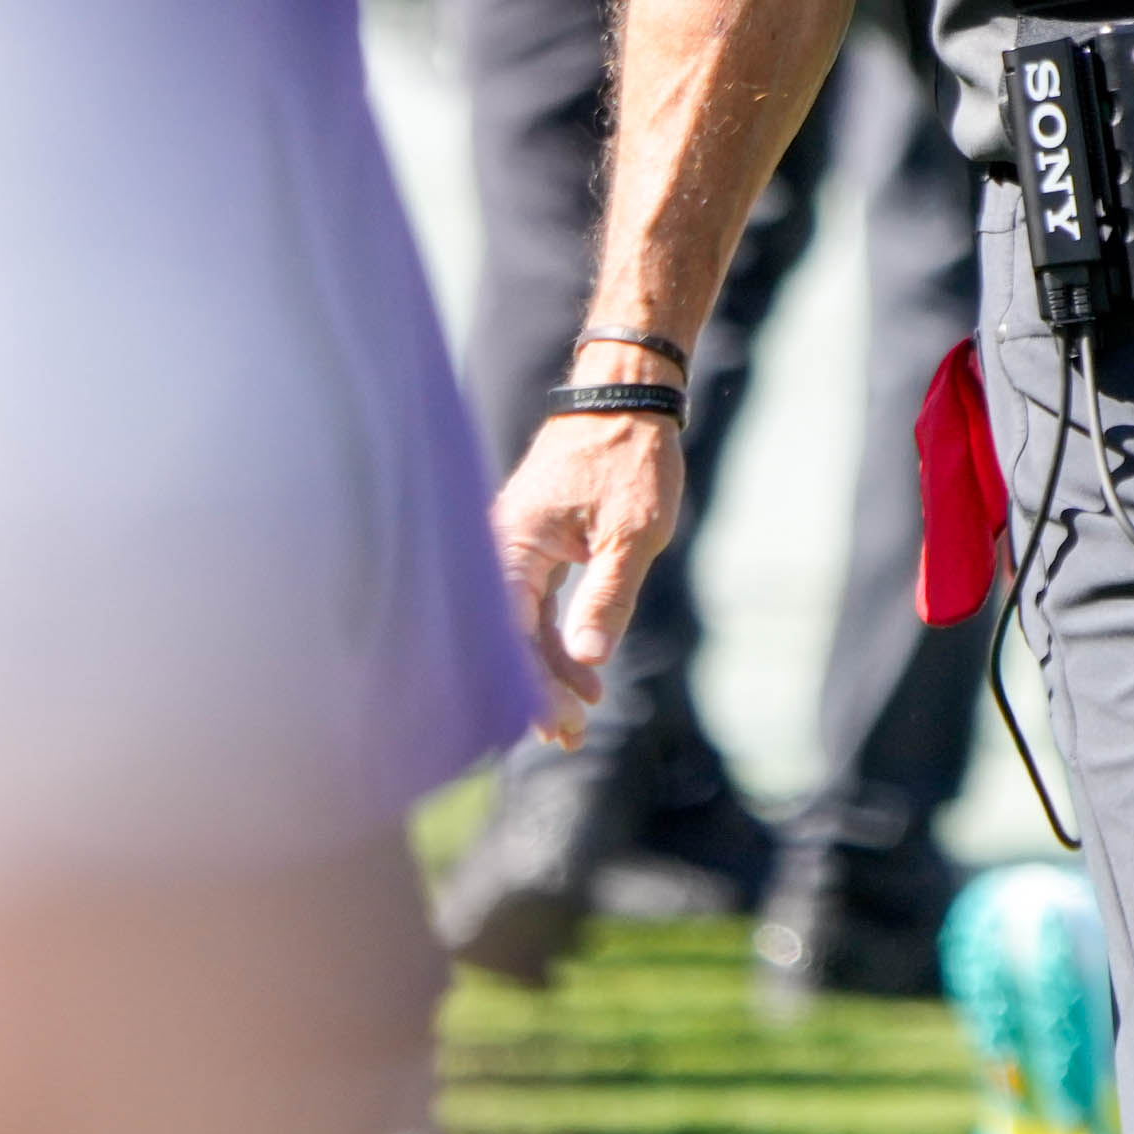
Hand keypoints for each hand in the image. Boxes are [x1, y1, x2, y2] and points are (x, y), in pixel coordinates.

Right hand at [486, 390, 683, 745]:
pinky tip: (584, 675)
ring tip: (578, 719)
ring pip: (520, 625)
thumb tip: (584, 661)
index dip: (529, 683)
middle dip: (535, 688)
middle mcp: (502, 548)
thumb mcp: (631, 533)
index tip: (556, 723)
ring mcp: (516, 548)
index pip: (509, 631)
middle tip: (569, 736)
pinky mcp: (534, 548)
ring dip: (546, 671)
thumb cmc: (631, 458)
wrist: (628, 397)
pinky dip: (556, 641)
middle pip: (506, 635)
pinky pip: (534, 606)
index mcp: (513, 543)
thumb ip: (606, 597)